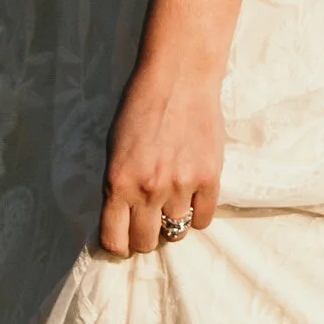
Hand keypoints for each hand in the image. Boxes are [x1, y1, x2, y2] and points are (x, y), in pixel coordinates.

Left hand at [99, 56, 225, 260]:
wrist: (179, 78)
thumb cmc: (140, 108)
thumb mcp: (114, 148)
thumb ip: (117, 185)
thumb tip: (121, 220)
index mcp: (118, 182)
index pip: (114, 240)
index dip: (118, 245)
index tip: (123, 240)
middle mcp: (148, 190)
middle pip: (146, 242)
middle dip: (145, 236)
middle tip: (149, 222)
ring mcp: (181, 186)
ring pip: (176, 232)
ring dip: (172, 223)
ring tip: (172, 204)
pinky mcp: (209, 179)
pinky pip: (202, 219)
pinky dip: (196, 214)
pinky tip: (192, 197)